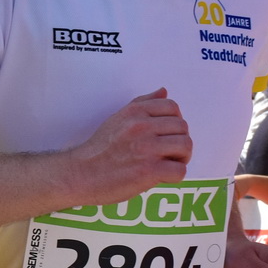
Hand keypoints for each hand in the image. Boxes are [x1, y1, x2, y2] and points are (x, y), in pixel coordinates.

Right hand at [57, 89, 190, 206]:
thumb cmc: (100, 148)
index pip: (172, 107)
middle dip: (180, 140)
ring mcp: (146, 149)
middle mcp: (142, 127)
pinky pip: (180, 170)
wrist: (81, 173)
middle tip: (167, 153)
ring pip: (186, 146)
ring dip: (181, 157)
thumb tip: (163, 91)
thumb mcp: (118, 118)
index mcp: (135, 112)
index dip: (174, 122)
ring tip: (168, 163)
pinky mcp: (148, 171)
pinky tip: (162, 176)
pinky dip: (175, 175)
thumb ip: (142, 104)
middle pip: (183, 127)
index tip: (165, 135)